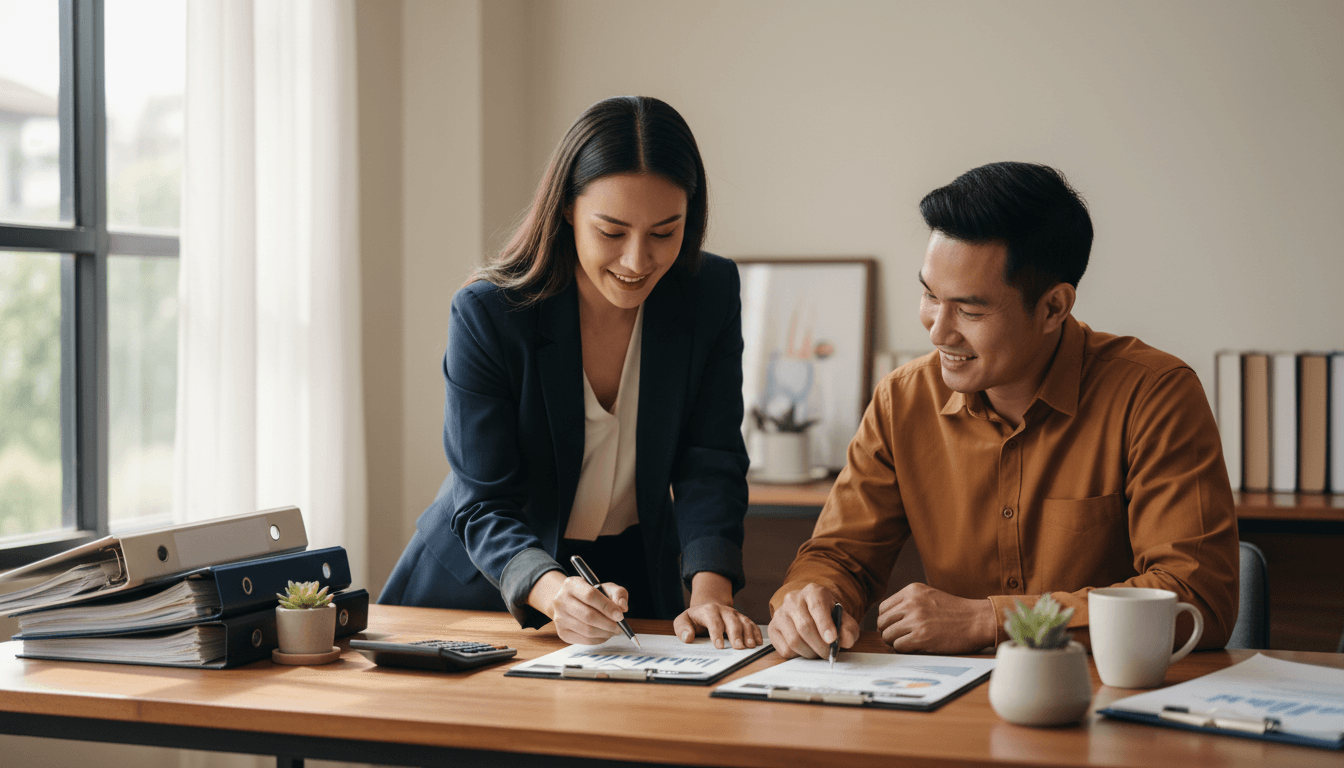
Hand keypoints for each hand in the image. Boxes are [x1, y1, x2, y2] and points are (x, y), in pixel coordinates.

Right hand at [530, 571, 629, 644]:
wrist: (571, 602)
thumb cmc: (591, 594)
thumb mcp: (605, 587)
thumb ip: (618, 593)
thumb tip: (622, 607)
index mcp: (571, 584)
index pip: (590, 596)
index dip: (607, 607)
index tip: (620, 615)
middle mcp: (561, 601)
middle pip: (588, 616)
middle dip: (608, 623)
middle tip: (620, 627)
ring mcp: (559, 618)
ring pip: (587, 630)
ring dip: (605, 633)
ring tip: (614, 630)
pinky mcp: (562, 632)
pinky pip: (584, 640)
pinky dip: (599, 639)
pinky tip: (605, 634)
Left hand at [674, 602, 761, 648]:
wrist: (707, 608)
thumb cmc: (694, 619)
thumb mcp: (682, 621)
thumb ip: (682, 628)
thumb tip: (687, 637)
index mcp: (708, 610)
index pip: (713, 620)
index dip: (716, 632)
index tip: (719, 646)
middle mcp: (723, 610)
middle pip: (731, 620)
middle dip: (735, 634)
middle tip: (738, 647)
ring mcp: (734, 614)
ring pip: (744, 621)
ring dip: (748, 633)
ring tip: (750, 646)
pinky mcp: (742, 619)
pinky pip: (751, 624)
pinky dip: (756, 632)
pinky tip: (758, 642)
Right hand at [768, 583, 859, 658]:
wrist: (809, 612)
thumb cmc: (827, 616)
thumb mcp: (842, 618)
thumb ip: (848, 628)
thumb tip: (846, 640)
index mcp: (813, 592)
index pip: (817, 606)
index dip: (825, 624)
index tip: (832, 639)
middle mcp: (793, 599)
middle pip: (805, 627)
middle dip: (820, 645)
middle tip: (828, 653)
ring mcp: (780, 613)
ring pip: (794, 640)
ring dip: (809, 652)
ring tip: (817, 652)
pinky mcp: (773, 628)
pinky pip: (784, 648)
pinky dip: (797, 655)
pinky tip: (804, 649)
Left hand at [877, 582, 994, 653]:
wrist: (978, 620)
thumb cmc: (956, 611)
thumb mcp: (929, 596)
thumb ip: (909, 603)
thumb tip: (888, 620)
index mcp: (911, 591)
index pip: (883, 608)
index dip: (887, 621)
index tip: (895, 627)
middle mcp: (911, 603)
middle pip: (882, 622)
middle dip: (888, 632)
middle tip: (900, 638)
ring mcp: (916, 619)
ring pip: (888, 635)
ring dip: (896, 642)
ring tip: (909, 643)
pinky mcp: (922, 636)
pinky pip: (898, 646)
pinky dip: (904, 650)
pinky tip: (916, 647)